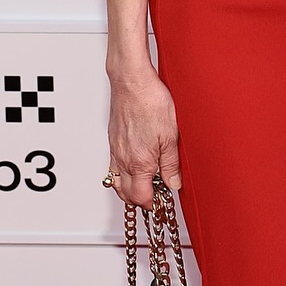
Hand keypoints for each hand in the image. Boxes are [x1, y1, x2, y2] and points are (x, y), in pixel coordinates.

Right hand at [106, 66, 179, 209]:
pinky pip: (113, 166)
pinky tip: (133, 166)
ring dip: (129, 189)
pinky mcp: (113, 140)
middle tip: (155, 197)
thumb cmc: (151, 101)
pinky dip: (121, 174)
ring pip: (116, 181)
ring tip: (145, 185)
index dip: (152, 204)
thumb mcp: (171, 136)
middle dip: (139, 200)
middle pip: (126, 194)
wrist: (132, 81)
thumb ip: (171, 164)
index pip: (141, 197)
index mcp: (139, 162)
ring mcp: (116, 150)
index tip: (162, 202)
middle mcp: (123, 159)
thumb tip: (173, 184)